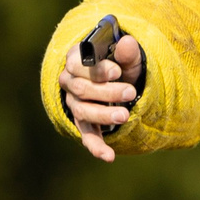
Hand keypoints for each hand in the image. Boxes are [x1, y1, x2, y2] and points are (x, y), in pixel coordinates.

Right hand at [57, 34, 143, 162]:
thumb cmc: (119, 65)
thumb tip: (128, 43)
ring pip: (83, 111)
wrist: (119, 81)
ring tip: (125, 116)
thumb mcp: (125, 57)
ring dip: (104, 114)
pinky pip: (87, 135)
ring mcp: (75, 104)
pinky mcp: (83, 123)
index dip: (97, 69)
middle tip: (130, 93)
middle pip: (82, 89)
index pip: (77, 65)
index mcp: (75, 60)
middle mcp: (69, 82)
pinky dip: (97, 146)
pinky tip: (109, 156)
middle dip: (107, 92)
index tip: (117, 72)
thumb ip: (126, 52)